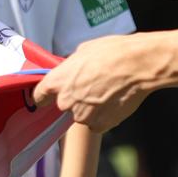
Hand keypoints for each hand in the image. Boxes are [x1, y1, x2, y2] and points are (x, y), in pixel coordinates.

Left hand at [33, 34, 150, 134]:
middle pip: (64, 105)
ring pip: (82, 115)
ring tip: (108, 92)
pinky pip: (97, 123)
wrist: (138, 66)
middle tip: (92, 86)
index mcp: (58, 81)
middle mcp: (66, 102)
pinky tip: (113, 102)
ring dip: (91, 108)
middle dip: (75, 98)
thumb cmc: (112, 53)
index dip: (44, 96)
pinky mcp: (100, 125)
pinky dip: (104, 116)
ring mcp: (82, 116)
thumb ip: (71, 66)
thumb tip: (72, 70)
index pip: (39, 96)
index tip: (46, 98)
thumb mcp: (83, 50)